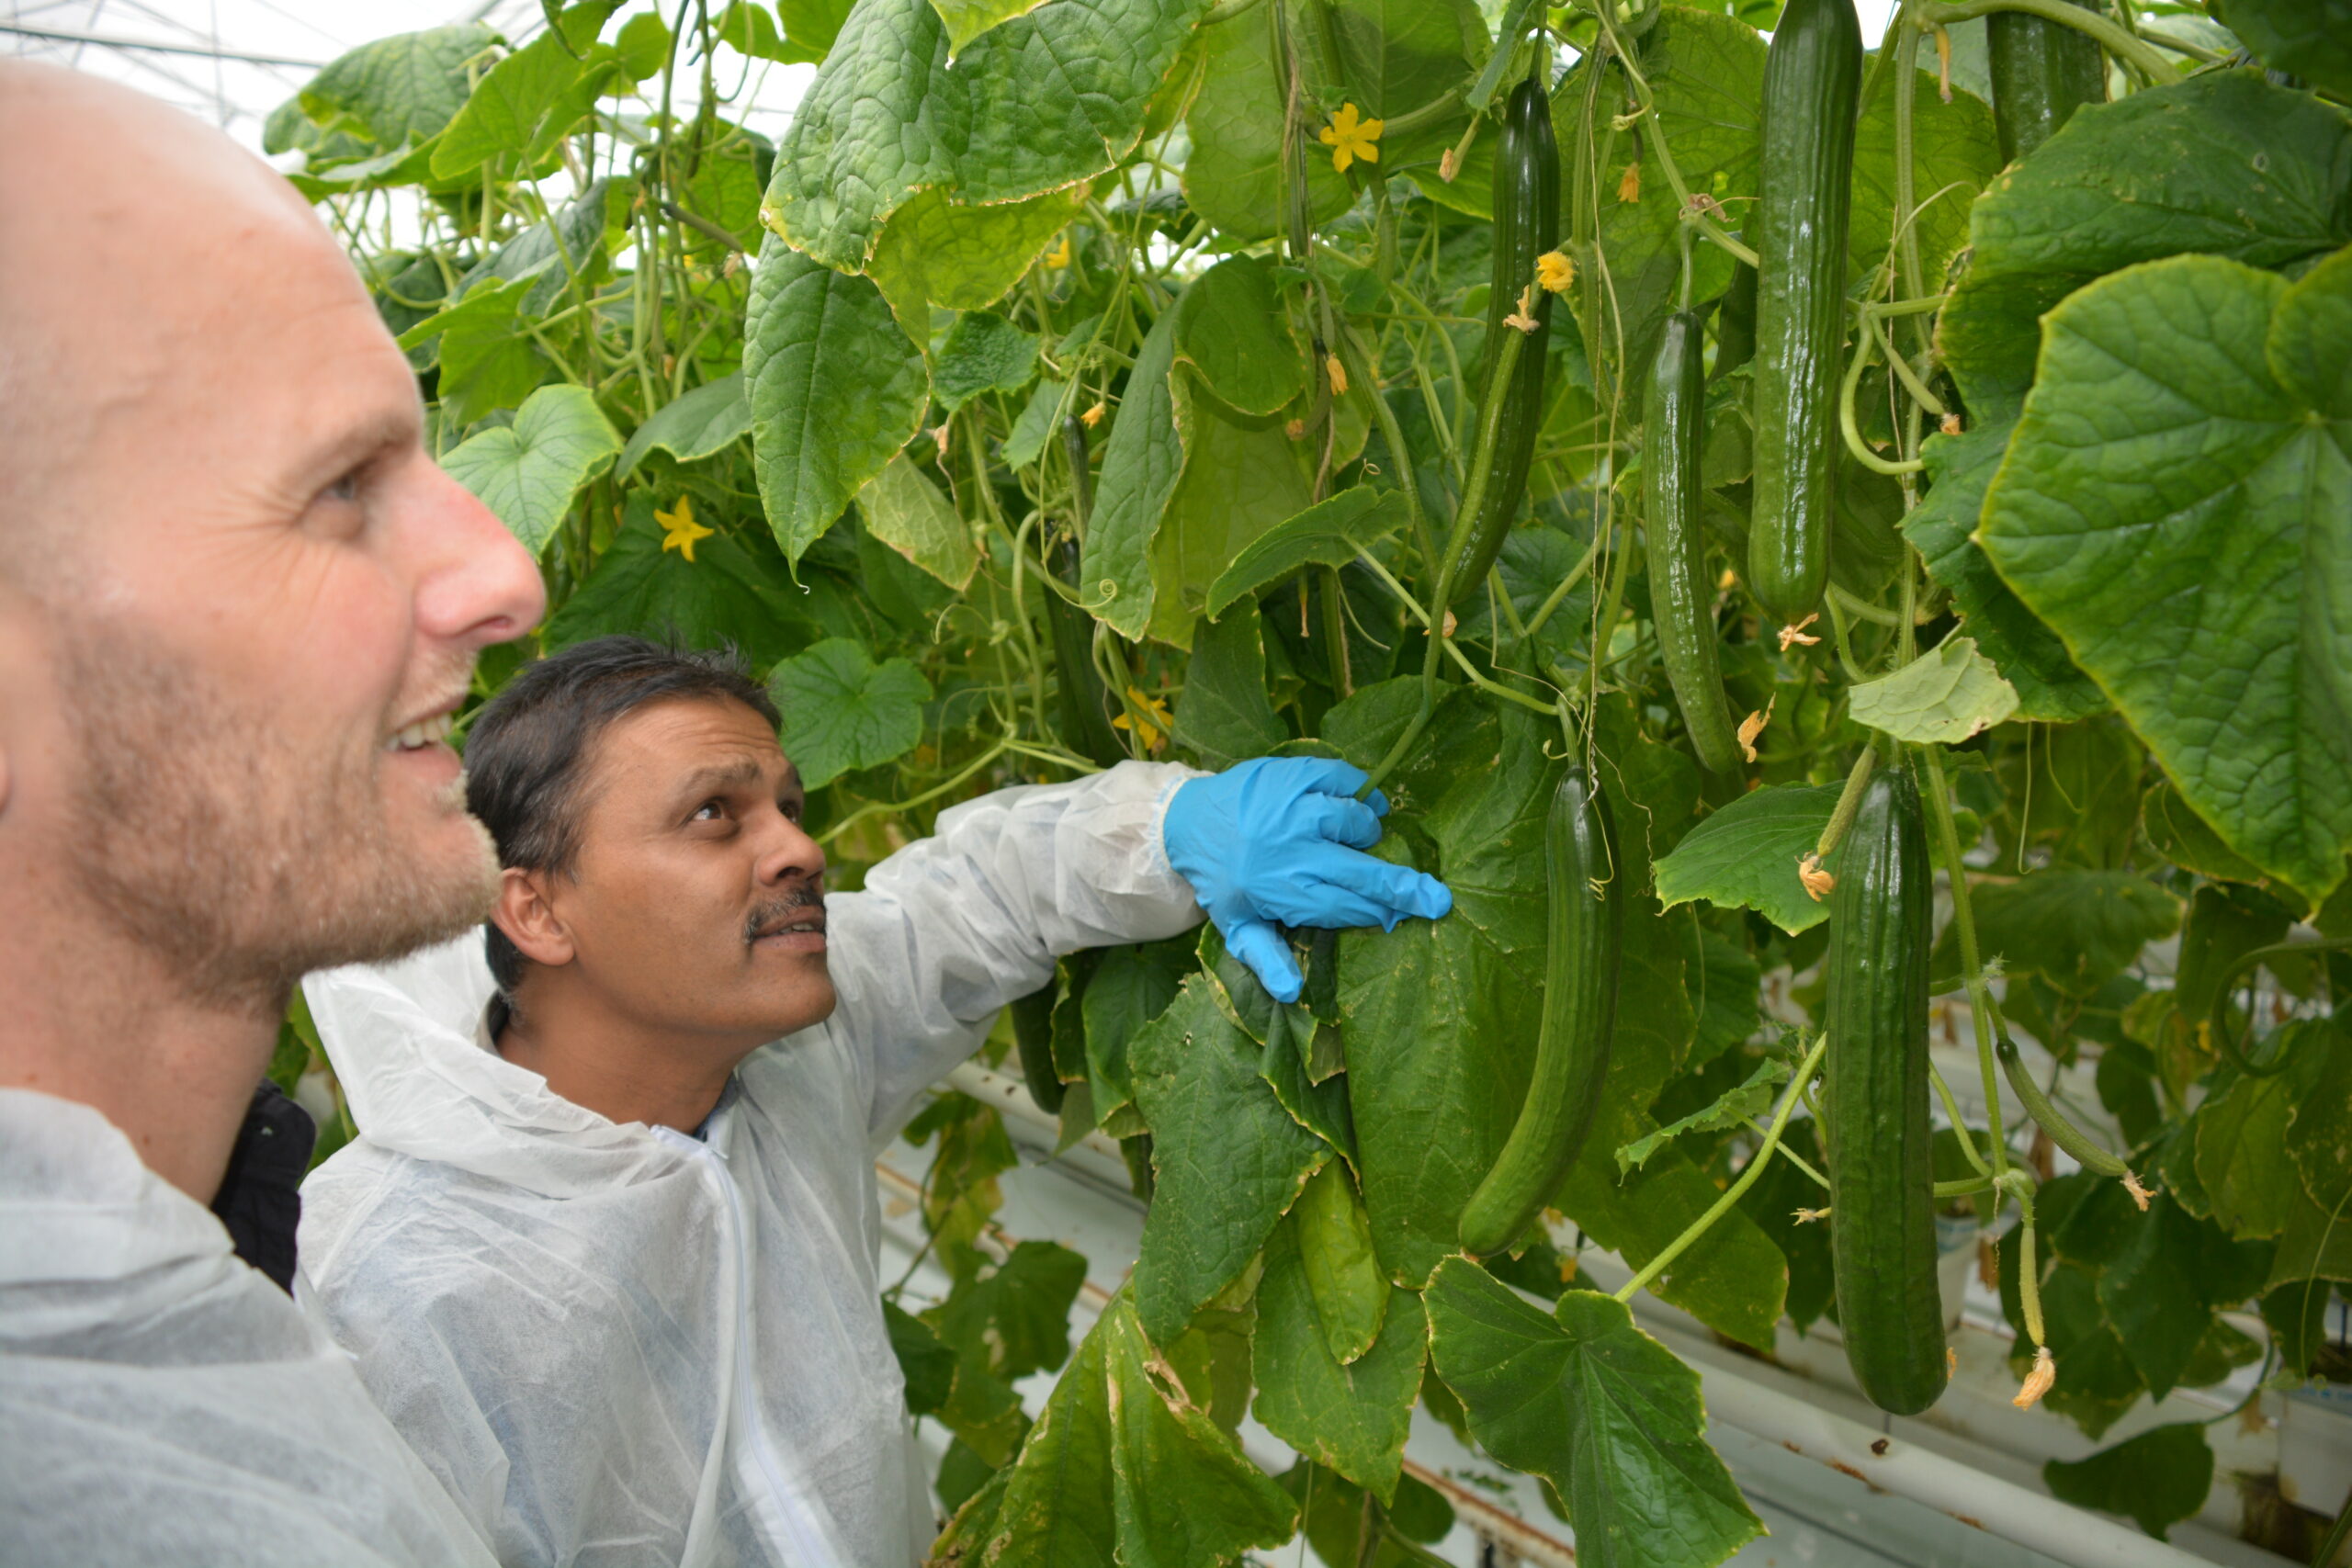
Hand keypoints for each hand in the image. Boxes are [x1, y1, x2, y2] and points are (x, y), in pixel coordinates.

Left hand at [1163, 757, 1451, 1002]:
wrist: (1186, 821)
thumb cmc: (1222, 879)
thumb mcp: (1236, 925)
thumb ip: (1265, 957)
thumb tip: (1292, 992)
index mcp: (1281, 891)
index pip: (1346, 907)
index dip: (1382, 912)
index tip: (1413, 917)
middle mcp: (1291, 850)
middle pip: (1362, 871)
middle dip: (1403, 887)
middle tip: (1439, 899)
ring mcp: (1292, 808)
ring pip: (1354, 820)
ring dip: (1367, 831)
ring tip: (1364, 838)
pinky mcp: (1292, 774)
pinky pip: (1343, 779)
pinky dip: (1360, 791)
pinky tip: (1366, 803)